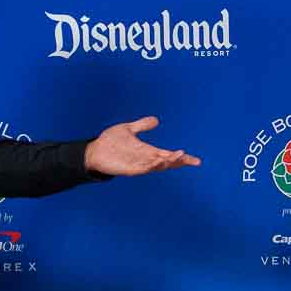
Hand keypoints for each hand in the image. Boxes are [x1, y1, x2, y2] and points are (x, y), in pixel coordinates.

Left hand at [85, 116, 200, 175]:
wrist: (93, 150)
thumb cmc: (110, 142)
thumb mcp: (128, 129)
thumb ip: (142, 126)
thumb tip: (156, 120)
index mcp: (147, 151)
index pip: (168, 155)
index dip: (182, 158)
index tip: (196, 160)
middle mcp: (145, 159)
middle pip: (166, 162)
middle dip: (178, 161)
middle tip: (191, 159)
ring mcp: (137, 165)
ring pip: (156, 166)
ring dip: (167, 162)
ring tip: (177, 156)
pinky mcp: (128, 169)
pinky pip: (142, 168)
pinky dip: (151, 165)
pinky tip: (158, 160)